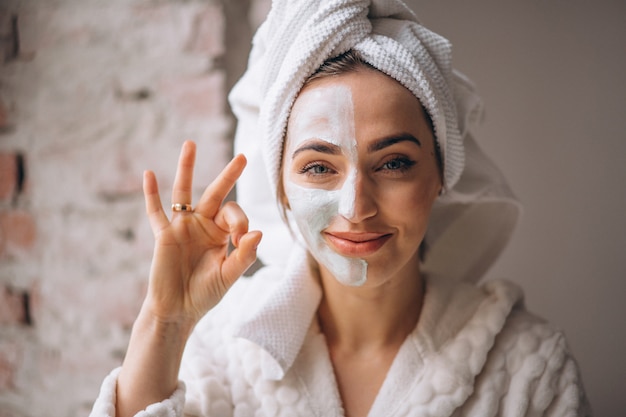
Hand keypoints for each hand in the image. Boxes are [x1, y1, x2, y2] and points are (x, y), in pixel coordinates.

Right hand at [141, 140, 261, 326]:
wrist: (178, 310)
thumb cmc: (205, 294)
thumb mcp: (229, 275)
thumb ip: (244, 255)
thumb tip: (258, 232)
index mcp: (222, 233)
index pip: (234, 215)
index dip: (241, 223)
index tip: (242, 240)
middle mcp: (203, 225)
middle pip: (216, 193)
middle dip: (229, 175)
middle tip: (243, 156)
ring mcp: (182, 227)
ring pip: (184, 191)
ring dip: (187, 168)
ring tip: (190, 144)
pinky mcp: (164, 235)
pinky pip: (155, 211)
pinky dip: (151, 194)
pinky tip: (148, 174)